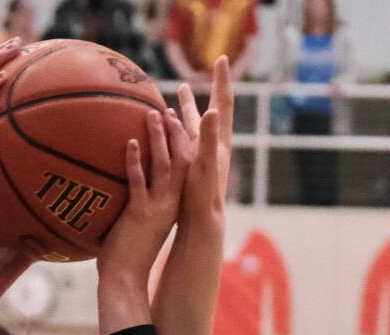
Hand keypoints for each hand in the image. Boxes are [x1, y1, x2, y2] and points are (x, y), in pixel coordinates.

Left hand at [95, 105, 189, 284]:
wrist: (124, 280)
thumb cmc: (126, 255)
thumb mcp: (137, 224)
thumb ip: (137, 204)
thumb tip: (125, 188)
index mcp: (173, 205)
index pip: (185, 168)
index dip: (183, 143)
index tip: (176, 120)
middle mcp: (170, 204)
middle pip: (180, 161)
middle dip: (176, 133)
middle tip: (169, 109)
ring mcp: (156, 208)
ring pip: (162, 167)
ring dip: (158, 139)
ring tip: (151, 114)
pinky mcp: (139, 215)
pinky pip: (137, 182)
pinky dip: (134, 162)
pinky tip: (130, 143)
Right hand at [178, 60, 232, 222]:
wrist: (203, 221)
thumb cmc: (204, 193)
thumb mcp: (205, 161)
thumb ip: (208, 136)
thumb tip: (212, 110)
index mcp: (220, 139)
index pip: (224, 102)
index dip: (222, 79)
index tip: (221, 58)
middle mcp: (214, 145)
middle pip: (208, 113)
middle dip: (200, 95)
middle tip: (190, 80)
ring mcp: (203, 158)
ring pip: (194, 128)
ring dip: (184, 114)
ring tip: (174, 101)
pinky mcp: (192, 169)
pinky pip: (184, 144)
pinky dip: (176, 133)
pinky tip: (166, 135)